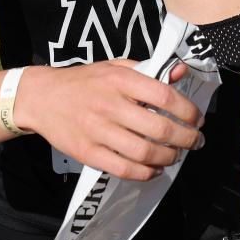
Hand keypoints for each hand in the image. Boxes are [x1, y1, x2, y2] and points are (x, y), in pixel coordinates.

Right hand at [16, 60, 204, 180]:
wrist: (42, 97)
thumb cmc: (85, 81)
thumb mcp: (116, 66)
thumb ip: (150, 70)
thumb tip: (181, 72)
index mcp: (120, 79)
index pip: (164, 96)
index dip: (188, 111)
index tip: (197, 119)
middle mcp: (110, 104)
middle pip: (159, 128)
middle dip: (186, 139)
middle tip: (196, 142)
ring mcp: (98, 130)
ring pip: (144, 152)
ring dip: (169, 157)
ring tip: (177, 155)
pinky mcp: (87, 153)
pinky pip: (124, 169)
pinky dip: (146, 173)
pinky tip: (155, 168)